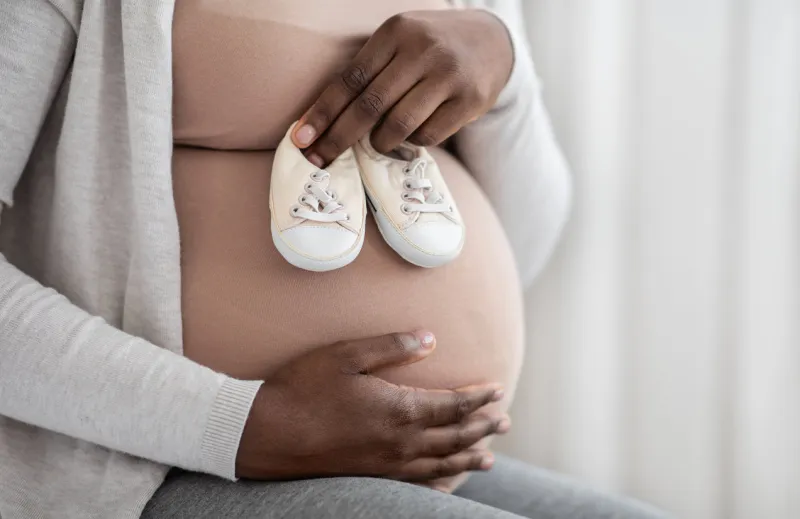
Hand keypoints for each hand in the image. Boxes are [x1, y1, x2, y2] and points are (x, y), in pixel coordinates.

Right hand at [236, 330, 509, 480]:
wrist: (266, 435)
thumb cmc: (303, 389)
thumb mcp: (347, 355)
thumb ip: (392, 346)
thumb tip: (431, 339)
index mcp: (400, 409)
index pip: (455, 405)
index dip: (480, 397)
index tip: (498, 389)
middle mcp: (402, 442)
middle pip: (456, 438)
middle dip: (484, 428)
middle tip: (505, 422)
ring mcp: (388, 465)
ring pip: (442, 465)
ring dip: (469, 458)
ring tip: (488, 457)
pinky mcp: (372, 477)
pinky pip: (418, 485)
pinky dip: (440, 483)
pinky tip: (446, 482)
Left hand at [292, 9, 512, 165]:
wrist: (492, 41)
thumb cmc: (431, 48)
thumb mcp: (400, 42)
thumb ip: (371, 73)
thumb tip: (326, 123)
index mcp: (396, 32)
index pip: (350, 79)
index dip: (322, 112)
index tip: (300, 138)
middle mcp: (422, 50)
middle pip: (370, 106)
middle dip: (338, 139)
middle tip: (318, 161)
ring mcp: (448, 76)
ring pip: (398, 126)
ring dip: (380, 143)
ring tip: (378, 143)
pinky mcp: (470, 101)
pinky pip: (428, 135)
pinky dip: (412, 142)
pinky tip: (412, 133)